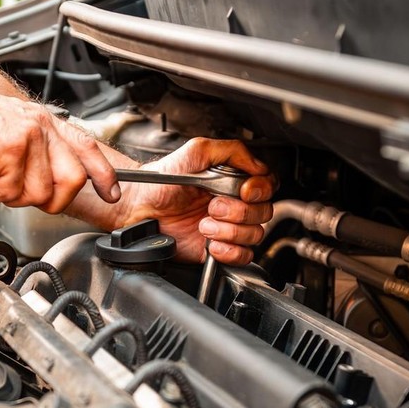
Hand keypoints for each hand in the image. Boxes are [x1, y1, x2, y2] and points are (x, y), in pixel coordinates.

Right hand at [0, 87, 119, 213]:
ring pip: (39, 192)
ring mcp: (27, 137)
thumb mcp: (7, 131)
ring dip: (9, 196)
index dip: (103, 174)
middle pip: (72, 180)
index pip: (87, 147)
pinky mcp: (10, 150)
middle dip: (49, 200)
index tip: (111, 193)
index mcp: (43, 121)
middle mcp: (40, 126)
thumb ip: (33, 152)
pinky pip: (11, 192)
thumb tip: (48, 185)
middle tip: (19, 194)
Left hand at [116, 138, 274, 264]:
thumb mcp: (196, 151)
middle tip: (212, 206)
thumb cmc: (163, 180)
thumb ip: (231, 151)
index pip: (267, 185)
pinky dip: (229, 251)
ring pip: (255, 234)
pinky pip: (243, 256)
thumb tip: (257, 164)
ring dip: (229, 231)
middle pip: (264, 212)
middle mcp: (235, 203)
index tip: (244, 191)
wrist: (141, 206)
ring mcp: (228, 227)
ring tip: (204, 225)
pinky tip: (211, 243)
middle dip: (238, 211)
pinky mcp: (219, 248)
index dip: (260, 190)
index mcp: (234, 180)